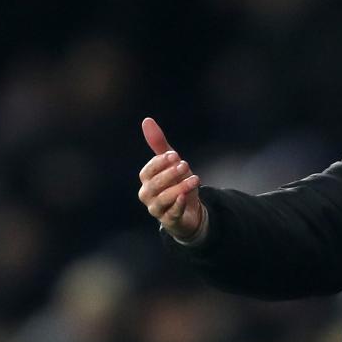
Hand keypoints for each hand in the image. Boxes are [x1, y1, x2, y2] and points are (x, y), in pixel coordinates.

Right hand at [137, 117, 205, 240]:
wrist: (190, 210)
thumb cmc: (177, 183)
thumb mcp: (171, 164)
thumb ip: (159, 145)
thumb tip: (147, 120)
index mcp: (146, 180)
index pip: (148, 171)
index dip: (160, 163)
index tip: (174, 155)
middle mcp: (148, 195)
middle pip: (155, 184)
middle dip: (170, 173)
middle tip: (185, 164)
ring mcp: (157, 209)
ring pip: (164, 198)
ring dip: (180, 187)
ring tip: (195, 179)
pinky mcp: (169, 220)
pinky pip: (171, 213)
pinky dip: (178, 205)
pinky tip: (185, 196)